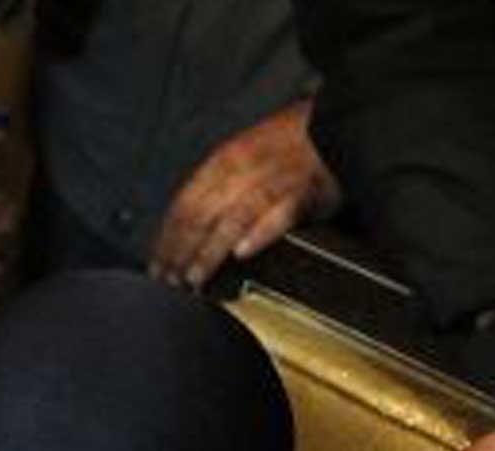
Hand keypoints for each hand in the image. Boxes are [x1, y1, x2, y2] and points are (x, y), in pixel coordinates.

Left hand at [148, 99, 339, 289]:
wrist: (338, 125)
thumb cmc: (290, 142)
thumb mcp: (247, 153)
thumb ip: (221, 185)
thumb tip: (192, 225)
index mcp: (226, 159)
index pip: (185, 202)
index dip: (167, 235)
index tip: (156, 262)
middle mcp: (243, 169)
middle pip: (200, 216)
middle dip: (180, 251)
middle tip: (169, 282)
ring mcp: (272, 181)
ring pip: (231, 220)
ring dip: (209, 252)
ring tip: (195, 280)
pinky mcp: (302, 194)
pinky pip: (276, 216)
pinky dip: (258, 235)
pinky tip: (241, 254)